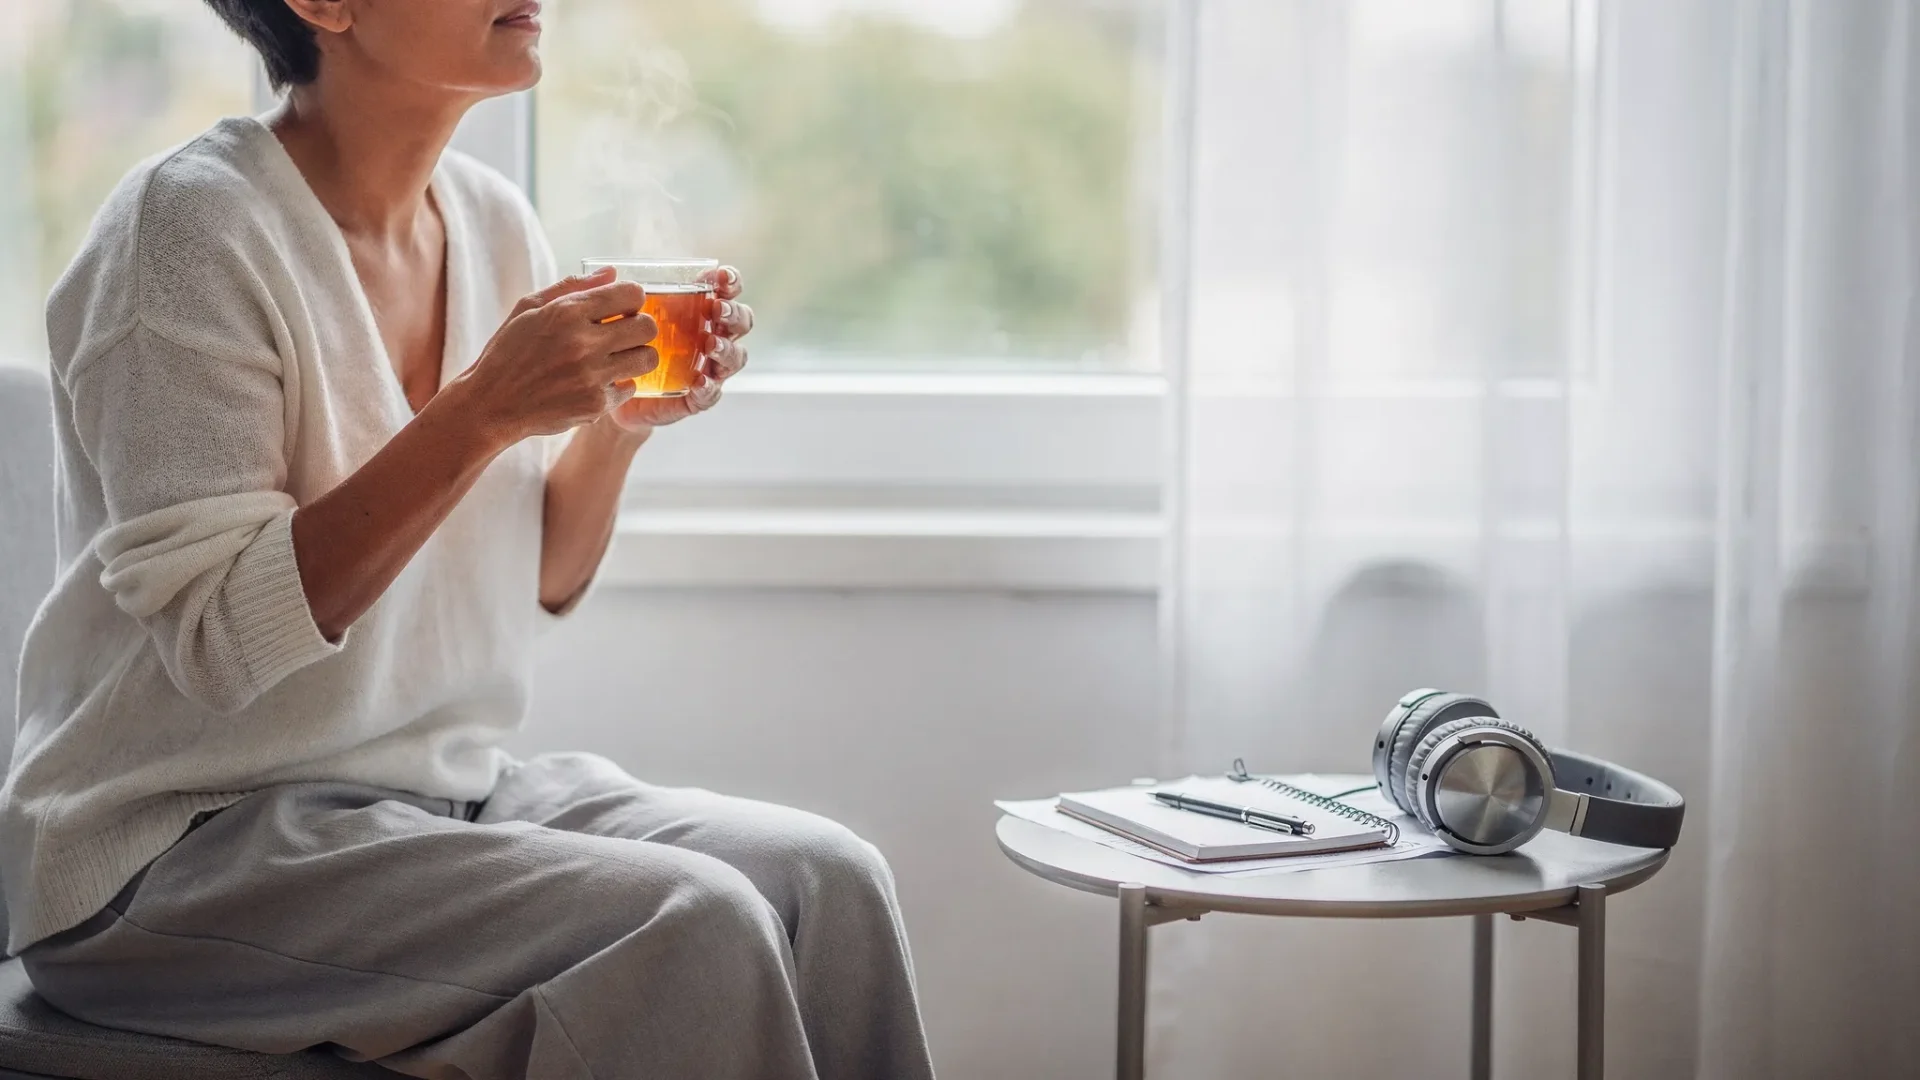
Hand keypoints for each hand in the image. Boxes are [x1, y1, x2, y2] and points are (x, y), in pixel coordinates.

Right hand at [449, 266, 659, 445]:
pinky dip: (617, 386)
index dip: (631, 300)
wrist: (491, 405)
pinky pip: (630, 388)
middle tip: (624, 335)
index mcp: (566, 312)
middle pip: (647, 327)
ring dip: (636, 356)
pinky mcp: (595, 404)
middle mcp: (582, 343)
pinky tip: (596, 383)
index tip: (622, 309)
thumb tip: (612, 272)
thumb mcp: (529, 308)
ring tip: (616, 359)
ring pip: (647, 359)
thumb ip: (572, 286)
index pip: (632, 294)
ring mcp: (591, 376)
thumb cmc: (508, 352)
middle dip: (640, 327)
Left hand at [603, 265, 753, 432]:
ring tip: (710, 344)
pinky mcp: (697, 398)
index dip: (731, 282)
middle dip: (733, 314)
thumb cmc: (624, 349)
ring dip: (726, 348)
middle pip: (741, 322)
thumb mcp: (622, 319)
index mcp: (700, 314)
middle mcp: (712, 338)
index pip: (727, 292)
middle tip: (717, 310)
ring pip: (735, 357)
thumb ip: (620, 296)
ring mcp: (709, 370)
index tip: (719, 278)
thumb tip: (610, 271)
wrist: (615, 395)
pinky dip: (709, 387)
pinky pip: (712, 394)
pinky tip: (699, 382)